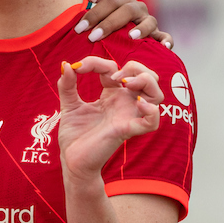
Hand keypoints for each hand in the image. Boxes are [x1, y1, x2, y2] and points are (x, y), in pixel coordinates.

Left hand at [57, 56, 162, 177]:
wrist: (71, 160)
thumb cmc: (75, 135)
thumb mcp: (69, 105)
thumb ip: (67, 85)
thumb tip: (66, 64)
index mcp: (111, 95)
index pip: (115, 68)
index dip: (97, 62)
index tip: (77, 68)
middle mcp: (124, 104)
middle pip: (148, 77)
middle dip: (135, 67)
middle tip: (113, 76)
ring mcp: (128, 116)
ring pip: (157, 95)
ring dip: (146, 81)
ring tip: (125, 84)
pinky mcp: (127, 131)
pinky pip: (152, 122)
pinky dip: (151, 111)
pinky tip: (139, 104)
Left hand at [77, 0, 173, 49]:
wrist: (119, 33)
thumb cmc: (104, 19)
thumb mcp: (95, 5)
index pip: (109, 1)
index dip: (94, 14)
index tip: (79, 28)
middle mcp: (138, 8)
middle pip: (126, 10)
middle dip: (108, 24)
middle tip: (93, 37)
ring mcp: (149, 21)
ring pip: (149, 21)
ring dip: (141, 28)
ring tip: (130, 36)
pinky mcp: (157, 35)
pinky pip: (165, 37)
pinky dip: (166, 41)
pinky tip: (163, 47)